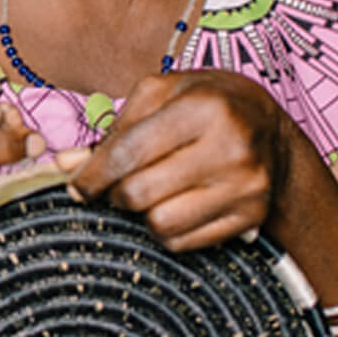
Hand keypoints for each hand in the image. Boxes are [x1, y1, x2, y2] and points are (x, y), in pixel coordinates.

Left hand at [57, 70, 291, 250]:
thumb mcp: (161, 94)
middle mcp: (230, 147)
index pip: (128, 153)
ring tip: (148, 192)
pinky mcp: (252, 216)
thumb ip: (112, 129)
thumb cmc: (206, 104)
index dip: (92, 175)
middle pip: (140, 193)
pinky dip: (166, 229)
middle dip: (115, 193)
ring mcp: (245, 186)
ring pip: (160, 224)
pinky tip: (174, 204)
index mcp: (203, 107)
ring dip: (141, 214)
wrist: (271, 129)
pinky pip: (184, 242)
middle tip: (117, 185)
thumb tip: (65, 165)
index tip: (78, 185)